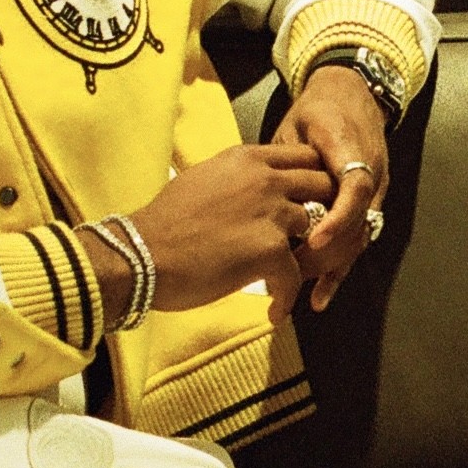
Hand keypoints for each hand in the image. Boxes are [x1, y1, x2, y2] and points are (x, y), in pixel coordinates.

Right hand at [129, 140, 337, 326]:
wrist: (142, 255)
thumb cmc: (163, 224)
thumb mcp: (201, 180)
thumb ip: (234, 179)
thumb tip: (246, 187)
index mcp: (247, 159)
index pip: (303, 156)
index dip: (312, 179)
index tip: (309, 202)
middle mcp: (265, 178)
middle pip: (322, 186)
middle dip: (325, 211)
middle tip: (313, 240)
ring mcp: (272, 212)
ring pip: (315, 232)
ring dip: (305, 258)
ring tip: (289, 281)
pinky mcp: (271, 249)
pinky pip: (296, 275)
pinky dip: (287, 297)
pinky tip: (275, 312)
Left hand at [271, 64, 388, 310]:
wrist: (353, 95)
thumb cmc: (317, 110)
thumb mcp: (296, 125)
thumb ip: (284, 160)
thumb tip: (255, 195)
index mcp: (352, 149)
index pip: (354, 189)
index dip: (336, 218)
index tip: (312, 240)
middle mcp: (372, 174)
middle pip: (357, 224)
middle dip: (325, 254)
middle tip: (288, 274)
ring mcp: (376, 193)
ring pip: (358, 239)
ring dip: (330, 268)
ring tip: (298, 293)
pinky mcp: (370, 207)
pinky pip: (357, 241)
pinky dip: (338, 269)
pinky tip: (319, 296)